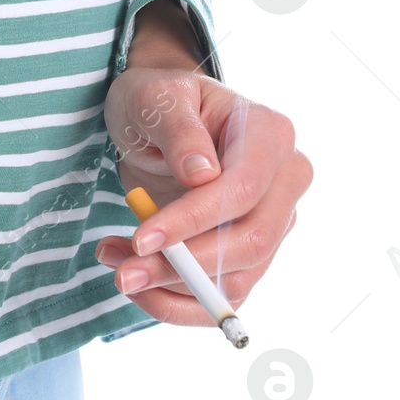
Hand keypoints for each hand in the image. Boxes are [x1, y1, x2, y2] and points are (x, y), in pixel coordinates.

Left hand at [97, 39, 312, 327]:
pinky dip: (177, 300)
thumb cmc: (158, 100)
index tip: (140, 239)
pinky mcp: (250, 253)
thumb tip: (203, 176)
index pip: (242, 192)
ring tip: (116, 263)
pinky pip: (223, 294)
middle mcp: (284, 182)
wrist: (156, 119)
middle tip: (122, 272)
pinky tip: (137, 281)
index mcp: (270, 135)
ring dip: (171, 286)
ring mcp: (272, 222)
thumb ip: (179, 130)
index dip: (193, 222)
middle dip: (183, 267)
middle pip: (250, 243)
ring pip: (236, 278)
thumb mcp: (156, 98)